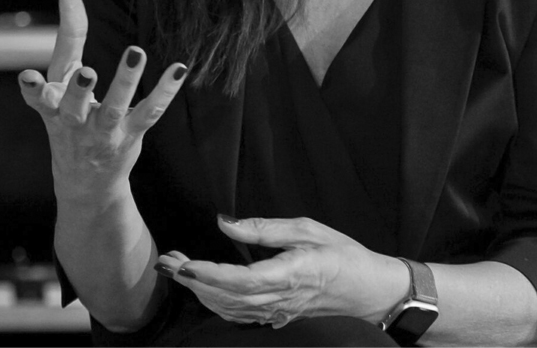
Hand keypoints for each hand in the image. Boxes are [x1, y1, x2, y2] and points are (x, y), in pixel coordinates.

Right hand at [18, 0, 187, 202]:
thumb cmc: (71, 117)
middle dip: (78, 90)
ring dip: (124, 82)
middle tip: (86, 72)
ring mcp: (103, 131)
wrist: (84, 182)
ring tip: (135, 53)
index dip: (45, 65)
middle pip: (73, 106)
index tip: (45, 39)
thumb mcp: (62, 79)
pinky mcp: (130, 135)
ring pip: (114, 109)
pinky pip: (149, 112)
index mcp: (52, 103)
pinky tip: (179, 68)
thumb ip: (69, 37)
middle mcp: (73, 120)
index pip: (48, 79)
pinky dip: (164, 91)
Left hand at [155, 216, 408, 328]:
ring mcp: (277, 311)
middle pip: (226, 296)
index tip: (183, 263)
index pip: (238, 279)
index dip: (207, 274)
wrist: (369, 288)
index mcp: (288, 273)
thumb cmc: (342, 253)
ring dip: (200, 292)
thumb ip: (263, 227)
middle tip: (167, 262)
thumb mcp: (306, 228)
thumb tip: (225, 223)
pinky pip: (240, 315)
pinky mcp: (278, 315)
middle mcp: (279, 298)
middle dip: (193, 281)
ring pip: (229, 309)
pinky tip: (204, 290)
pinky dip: (217, 304)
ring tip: (179, 270)